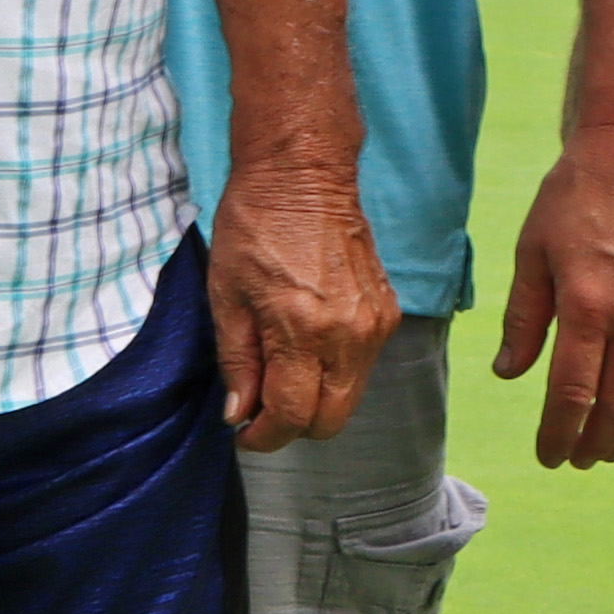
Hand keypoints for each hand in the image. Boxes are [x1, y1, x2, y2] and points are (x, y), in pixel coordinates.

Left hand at [206, 144, 394, 452]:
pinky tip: (305, 344)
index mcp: (303, 330)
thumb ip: (237, 362)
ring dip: (315, 399)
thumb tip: (240, 413)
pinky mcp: (387, 312)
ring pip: (349, 397)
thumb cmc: (254, 227)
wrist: (303, 176)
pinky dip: (333, 371)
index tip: (243, 432)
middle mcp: (349, 335)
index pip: (292, 416)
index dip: (264, 436)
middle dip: (293, 426)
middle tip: (261, 410)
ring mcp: (374, 325)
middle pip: (331, 420)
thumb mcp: (227, 297)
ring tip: (280, 371)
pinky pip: (361, 366)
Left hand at [489, 114, 613, 471]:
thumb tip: (509, 373)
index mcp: (587, 306)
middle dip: (592, 445)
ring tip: (607, 449)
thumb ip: (524, 320)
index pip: (571, 395)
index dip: (557, 434)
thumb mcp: (533, 252)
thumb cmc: (578, 194)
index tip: (546, 454)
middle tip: (573, 459)